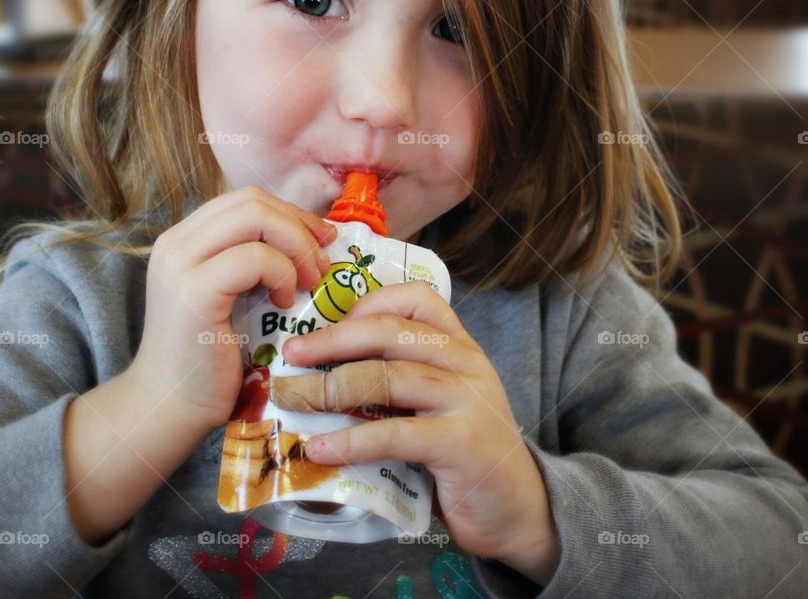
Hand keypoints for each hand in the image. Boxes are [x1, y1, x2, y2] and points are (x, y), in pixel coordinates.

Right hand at [129, 186, 337, 431]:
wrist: (171, 407)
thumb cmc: (210, 358)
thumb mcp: (234, 294)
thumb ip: (254, 260)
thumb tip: (311, 236)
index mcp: (185, 239)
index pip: (246, 199)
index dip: (290, 213)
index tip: (321, 239)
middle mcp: (177, 242)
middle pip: (252, 201)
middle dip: (298, 224)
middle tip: (322, 260)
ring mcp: (181, 263)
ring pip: (255, 218)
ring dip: (295, 246)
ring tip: (309, 281)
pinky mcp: (195, 291)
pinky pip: (254, 258)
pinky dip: (282, 273)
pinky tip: (285, 302)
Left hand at [278, 281, 561, 583]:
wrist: (518, 509)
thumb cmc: (462, 454)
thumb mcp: (436, 404)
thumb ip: (399, 383)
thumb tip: (320, 375)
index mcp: (458, 345)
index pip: (416, 298)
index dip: (367, 303)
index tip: (327, 323)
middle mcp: (465, 362)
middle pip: (390, 333)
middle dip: (332, 341)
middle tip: (290, 354)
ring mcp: (467, 400)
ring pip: (388, 377)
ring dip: (330, 389)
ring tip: (292, 402)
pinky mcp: (462, 443)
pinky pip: (396, 433)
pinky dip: (351, 440)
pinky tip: (318, 449)